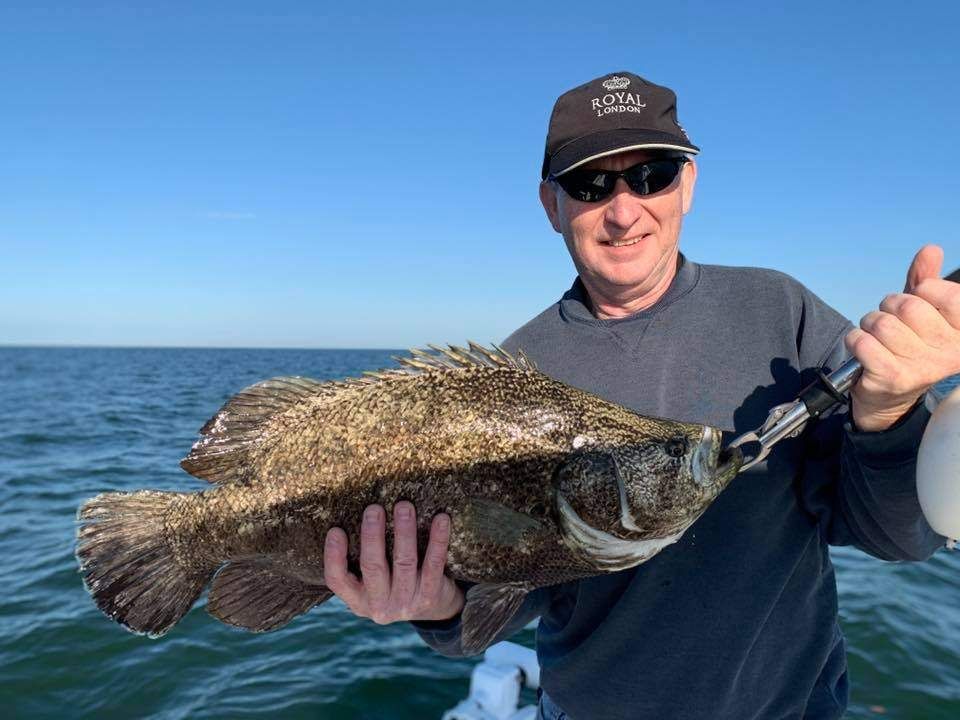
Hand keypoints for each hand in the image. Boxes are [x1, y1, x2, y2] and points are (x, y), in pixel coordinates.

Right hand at [323, 502, 465, 623]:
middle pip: (372, 568)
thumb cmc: (394, 584)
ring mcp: (405, 603)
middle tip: (374, 508)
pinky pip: (434, 564)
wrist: (433, 610)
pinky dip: (437, 540)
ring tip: (404, 506)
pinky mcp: (430, 596)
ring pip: (404, 562)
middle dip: (373, 536)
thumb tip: (353, 514)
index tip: (335, 530)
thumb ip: (361, 560)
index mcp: (357, 600)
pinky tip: (441, 519)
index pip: (337, 580)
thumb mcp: (372, 583)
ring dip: (404, 532)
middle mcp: (379, 607)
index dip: (334, 556)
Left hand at [846, 244, 959, 430]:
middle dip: (890, 308)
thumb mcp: (923, 311)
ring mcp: (922, 367)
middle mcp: (949, 352)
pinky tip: (865, 352)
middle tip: (892, 325)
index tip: (920, 305)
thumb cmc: (908, 345)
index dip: (922, 291)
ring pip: (882, 323)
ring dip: (870, 325)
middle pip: (908, 306)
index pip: (944, 293)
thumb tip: (931, 249)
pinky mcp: (892, 377)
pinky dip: (855, 341)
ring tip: (877, 339)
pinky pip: (862, 341)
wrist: (889, 395)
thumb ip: (926, 280)